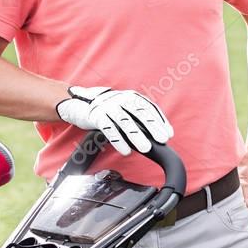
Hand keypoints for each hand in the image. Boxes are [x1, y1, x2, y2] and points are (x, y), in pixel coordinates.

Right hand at [56, 86, 172, 155]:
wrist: (78, 103)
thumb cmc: (106, 109)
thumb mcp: (123, 108)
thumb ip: (137, 117)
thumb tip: (156, 132)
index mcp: (131, 97)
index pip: (149, 108)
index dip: (160, 121)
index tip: (168, 134)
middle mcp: (121, 99)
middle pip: (140, 113)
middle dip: (153, 128)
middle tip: (162, 140)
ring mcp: (108, 106)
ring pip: (125, 122)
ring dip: (137, 136)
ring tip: (145, 148)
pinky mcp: (96, 116)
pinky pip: (109, 129)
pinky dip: (118, 140)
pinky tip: (125, 150)